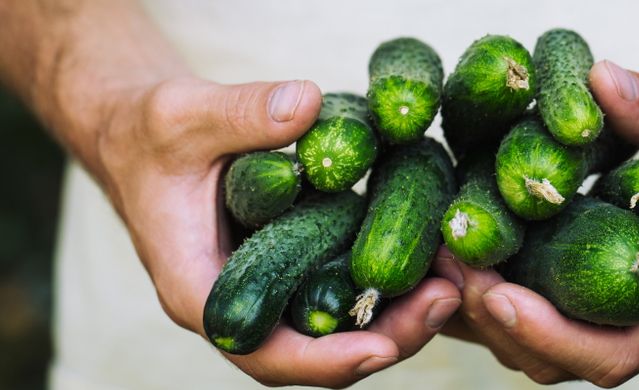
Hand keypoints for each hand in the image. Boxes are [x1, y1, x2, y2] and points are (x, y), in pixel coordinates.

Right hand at [92, 77, 460, 386]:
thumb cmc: (152, 134)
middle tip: (447, 295)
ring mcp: (269, 289)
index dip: (323, 359)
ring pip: (336, 326)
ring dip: (396, 314)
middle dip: (386, 337)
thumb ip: (239, 113)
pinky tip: (426, 255)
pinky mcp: (292, 266)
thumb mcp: (184, 114)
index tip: (381, 347)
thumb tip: (305, 105)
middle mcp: (240, 304)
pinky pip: (341, 287)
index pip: (263, 351)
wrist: (146, 136)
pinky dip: (382, 279)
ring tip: (452, 278)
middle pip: (316, 350)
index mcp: (200, 290)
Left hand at [435, 59, 638, 386]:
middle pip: (564, 362)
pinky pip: (539, 319)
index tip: (499, 295)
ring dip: (486, 315)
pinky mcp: (595, 300)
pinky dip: (495, 299)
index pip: (617, 352)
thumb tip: (600, 81)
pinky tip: (459, 257)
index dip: (553, 337)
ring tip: (442, 258)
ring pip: (542, 350)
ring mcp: (619, 318)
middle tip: (451, 264)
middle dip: (501, 322)